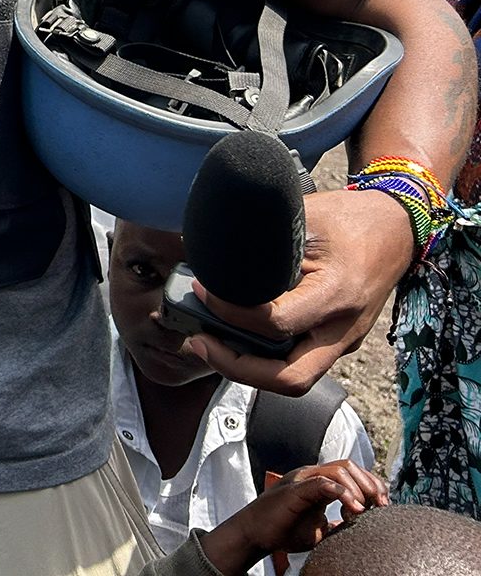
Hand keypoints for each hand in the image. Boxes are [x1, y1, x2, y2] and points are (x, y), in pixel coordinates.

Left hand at [183, 188, 412, 393]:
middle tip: (200, 342)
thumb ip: (265, 238)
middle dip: (238, 368)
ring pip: (296, 378)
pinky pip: (300, 363)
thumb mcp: (305, 217)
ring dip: (250, 370)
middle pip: (291, 378)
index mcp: (337, 294)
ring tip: (211, 343)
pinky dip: (265, 359)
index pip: (277, 323)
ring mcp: (344, 340)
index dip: (231, 313)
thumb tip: (213, 246)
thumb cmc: (349, 218)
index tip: (202, 291)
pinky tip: (237, 338)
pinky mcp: (338, 340)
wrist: (396, 228)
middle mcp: (343, 328)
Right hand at [198, 460, 385, 571]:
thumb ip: (336, 522)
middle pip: (350, 466)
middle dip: (371, 485)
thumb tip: (356, 527)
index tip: (383, 506)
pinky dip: (342, 492)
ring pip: (339, 470)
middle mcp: (311, 476)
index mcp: (318, 482)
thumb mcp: (319, 528)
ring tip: (363, 510)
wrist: (255, 533)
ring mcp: (302, 480)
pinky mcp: (294, 490)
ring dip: (359, 489)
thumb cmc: (282, 529)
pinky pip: (322, 483)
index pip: (352, 472)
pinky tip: (352, 508)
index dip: (372, 485)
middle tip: (381, 506)